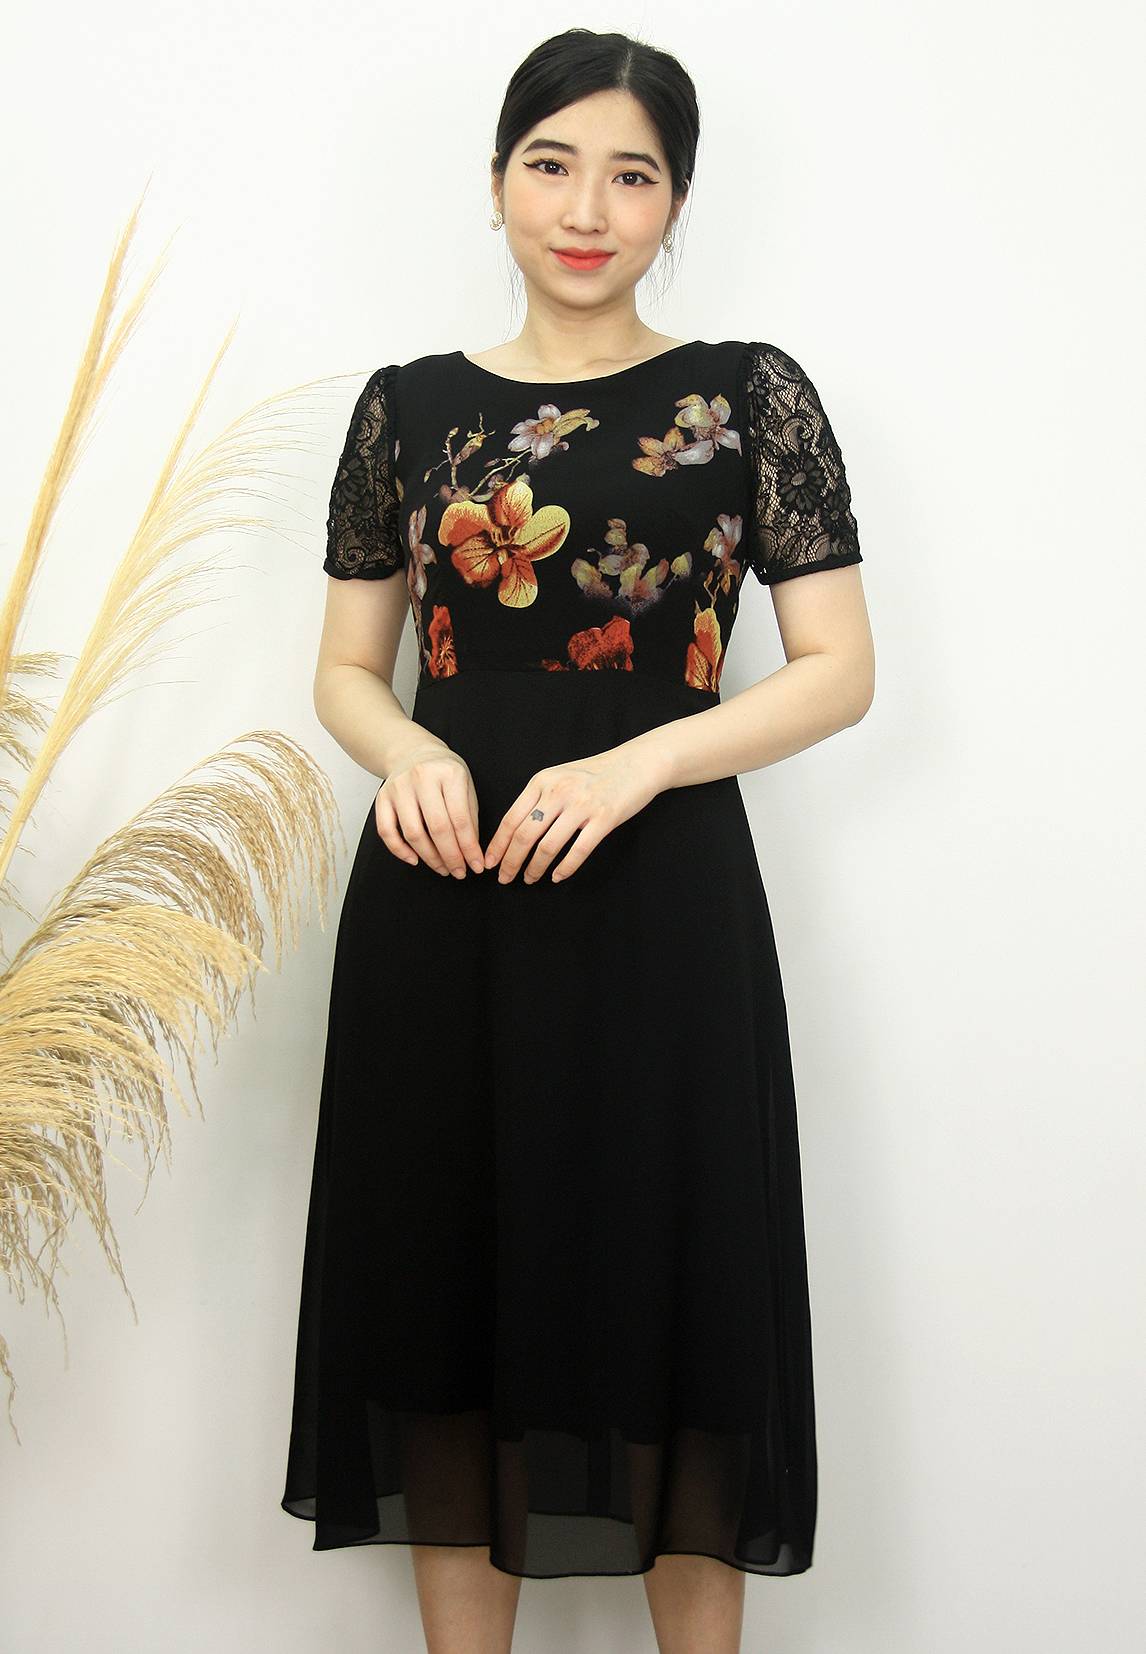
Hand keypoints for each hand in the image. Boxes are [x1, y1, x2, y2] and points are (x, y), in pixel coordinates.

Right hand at [375, 742, 484, 876]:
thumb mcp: (466, 786)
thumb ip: (469, 817)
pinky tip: (415, 860)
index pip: (460, 819)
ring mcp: (399, 787)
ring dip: (429, 858)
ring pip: (413, 833)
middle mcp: (422, 778)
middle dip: (451, 857)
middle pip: (437, 828)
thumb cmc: (443, 773)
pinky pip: (386, 831)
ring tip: (443, 868)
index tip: (475, 865)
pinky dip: (400, 850)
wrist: (414, 752)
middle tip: (459, 872)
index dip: (469, 848)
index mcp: (449, 774)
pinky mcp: (382, 797)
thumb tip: (471, 851)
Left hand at [484, 746, 668, 883]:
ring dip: (535, 868)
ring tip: (530, 879)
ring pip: (547, 846)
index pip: (511, 818)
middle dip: (511, 862)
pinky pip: (578, 851)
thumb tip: (515, 831)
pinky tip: (557, 876)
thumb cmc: (596, 773)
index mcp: (542, 781)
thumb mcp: (560, 776)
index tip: (490, 862)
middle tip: (505, 878)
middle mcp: (558, 792)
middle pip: (524, 835)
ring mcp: (582, 805)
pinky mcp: (604, 818)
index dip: (497, 844)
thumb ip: (539, 798)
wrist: (636, 763)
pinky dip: (564, 868)